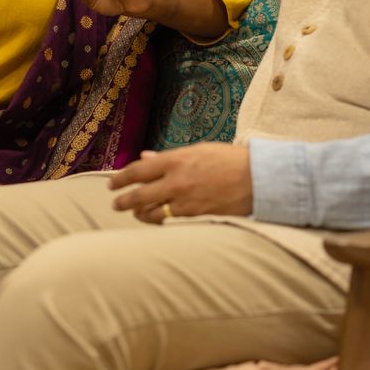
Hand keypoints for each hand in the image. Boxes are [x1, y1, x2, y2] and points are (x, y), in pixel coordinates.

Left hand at [108, 143, 253, 222]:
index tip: (112, 183)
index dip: (120, 178)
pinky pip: (169, 219)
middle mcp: (176, 180)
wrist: (257, 178)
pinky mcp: (195, 215)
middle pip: (139, 194)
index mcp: (175, 160)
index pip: (138, 170)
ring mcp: (185, 200)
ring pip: (151, 211)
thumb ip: (169, 156)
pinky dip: (158, 219)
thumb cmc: (229, 159)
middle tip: (115, 203)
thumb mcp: (197, 150)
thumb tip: (146, 157)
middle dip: (123, 201)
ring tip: (134, 212)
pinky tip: (155, 218)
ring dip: (139, 213)